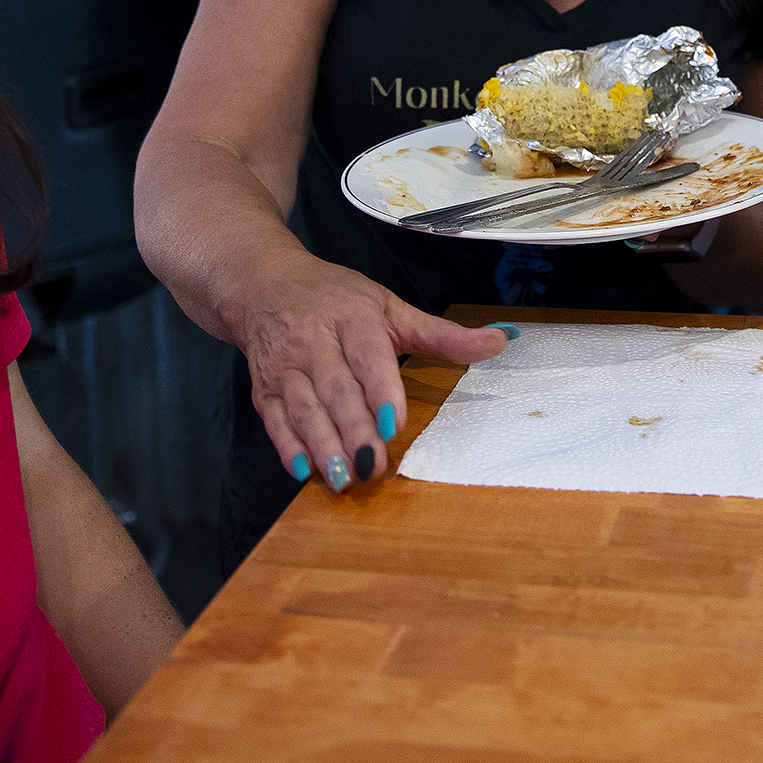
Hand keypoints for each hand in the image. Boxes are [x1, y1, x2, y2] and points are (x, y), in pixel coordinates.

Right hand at [230, 251, 508, 491]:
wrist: (266, 285)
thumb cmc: (336, 299)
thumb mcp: (391, 308)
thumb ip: (442, 334)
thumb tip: (499, 340)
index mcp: (353, 318)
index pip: (368, 357)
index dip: (380, 390)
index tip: (394, 421)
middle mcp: (315, 340)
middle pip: (337, 390)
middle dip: (354, 430)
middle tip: (373, 465)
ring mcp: (286, 366)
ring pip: (304, 409)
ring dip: (323, 446)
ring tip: (343, 477)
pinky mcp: (264, 388)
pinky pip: (275, 420)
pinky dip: (287, 446)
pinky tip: (302, 469)